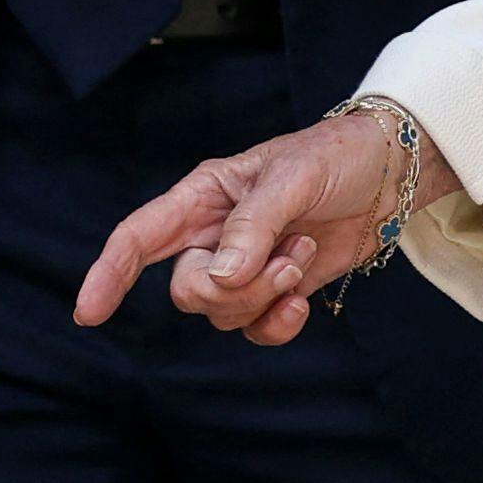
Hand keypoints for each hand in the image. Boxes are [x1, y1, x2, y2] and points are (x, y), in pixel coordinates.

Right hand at [73, 108, 461, 344]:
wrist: (393, 170)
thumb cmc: (337, 155)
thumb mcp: (294, 176)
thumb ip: (254, 224)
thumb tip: (221, 276)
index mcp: (203, 197)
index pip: (138, 238)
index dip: (107, 274)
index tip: (88, 312)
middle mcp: (215, 235)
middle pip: (185, 290)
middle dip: (227, 291)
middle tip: (282, 261)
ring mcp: (246, 265)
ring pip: (220, 313)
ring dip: (263, 297)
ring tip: (302, 257)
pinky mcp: (278, 287)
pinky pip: (256, 327)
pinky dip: (276, 324)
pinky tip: (302, 302)